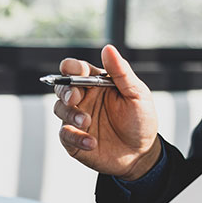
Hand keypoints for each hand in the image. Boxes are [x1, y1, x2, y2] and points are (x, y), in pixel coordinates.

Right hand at [53, 44, 161, 180]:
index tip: (75, 70)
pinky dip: (75, 137)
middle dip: (65, 90)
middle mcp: (84, 99)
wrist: (142, 153)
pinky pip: (65, 135)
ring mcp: (77, 119)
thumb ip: (121, 72)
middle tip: (75, 98)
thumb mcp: (137, 94)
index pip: (76, 69)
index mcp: (96, 83)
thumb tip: (108, 48)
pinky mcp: (74, 140)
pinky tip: (91, 142)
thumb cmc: (140, 121)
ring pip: (59, 109)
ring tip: (87, 122)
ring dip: (71, 114)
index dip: (71, 67)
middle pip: (62, 87)